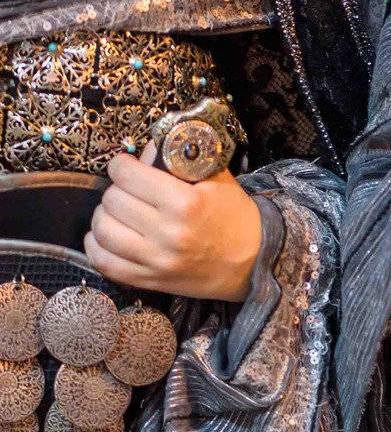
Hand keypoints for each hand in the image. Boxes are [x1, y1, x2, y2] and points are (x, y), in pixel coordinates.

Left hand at [84, 143, 263, 301]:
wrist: (252, 262)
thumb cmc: (233, 216)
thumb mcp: (216, 179)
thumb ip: (179, 159)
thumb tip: (141, 151)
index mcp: (185, 203)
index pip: (127, 175)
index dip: (121, 165)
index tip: (126, 166)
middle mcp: (168, 233)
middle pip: (112, 200)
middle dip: (116, 189)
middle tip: (128, 189)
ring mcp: (157, 261)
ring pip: (103, 230)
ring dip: (104, 216)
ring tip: (117, 211)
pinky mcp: (150, 281)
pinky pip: (105, 263)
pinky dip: (97, 246)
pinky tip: (108, 236)